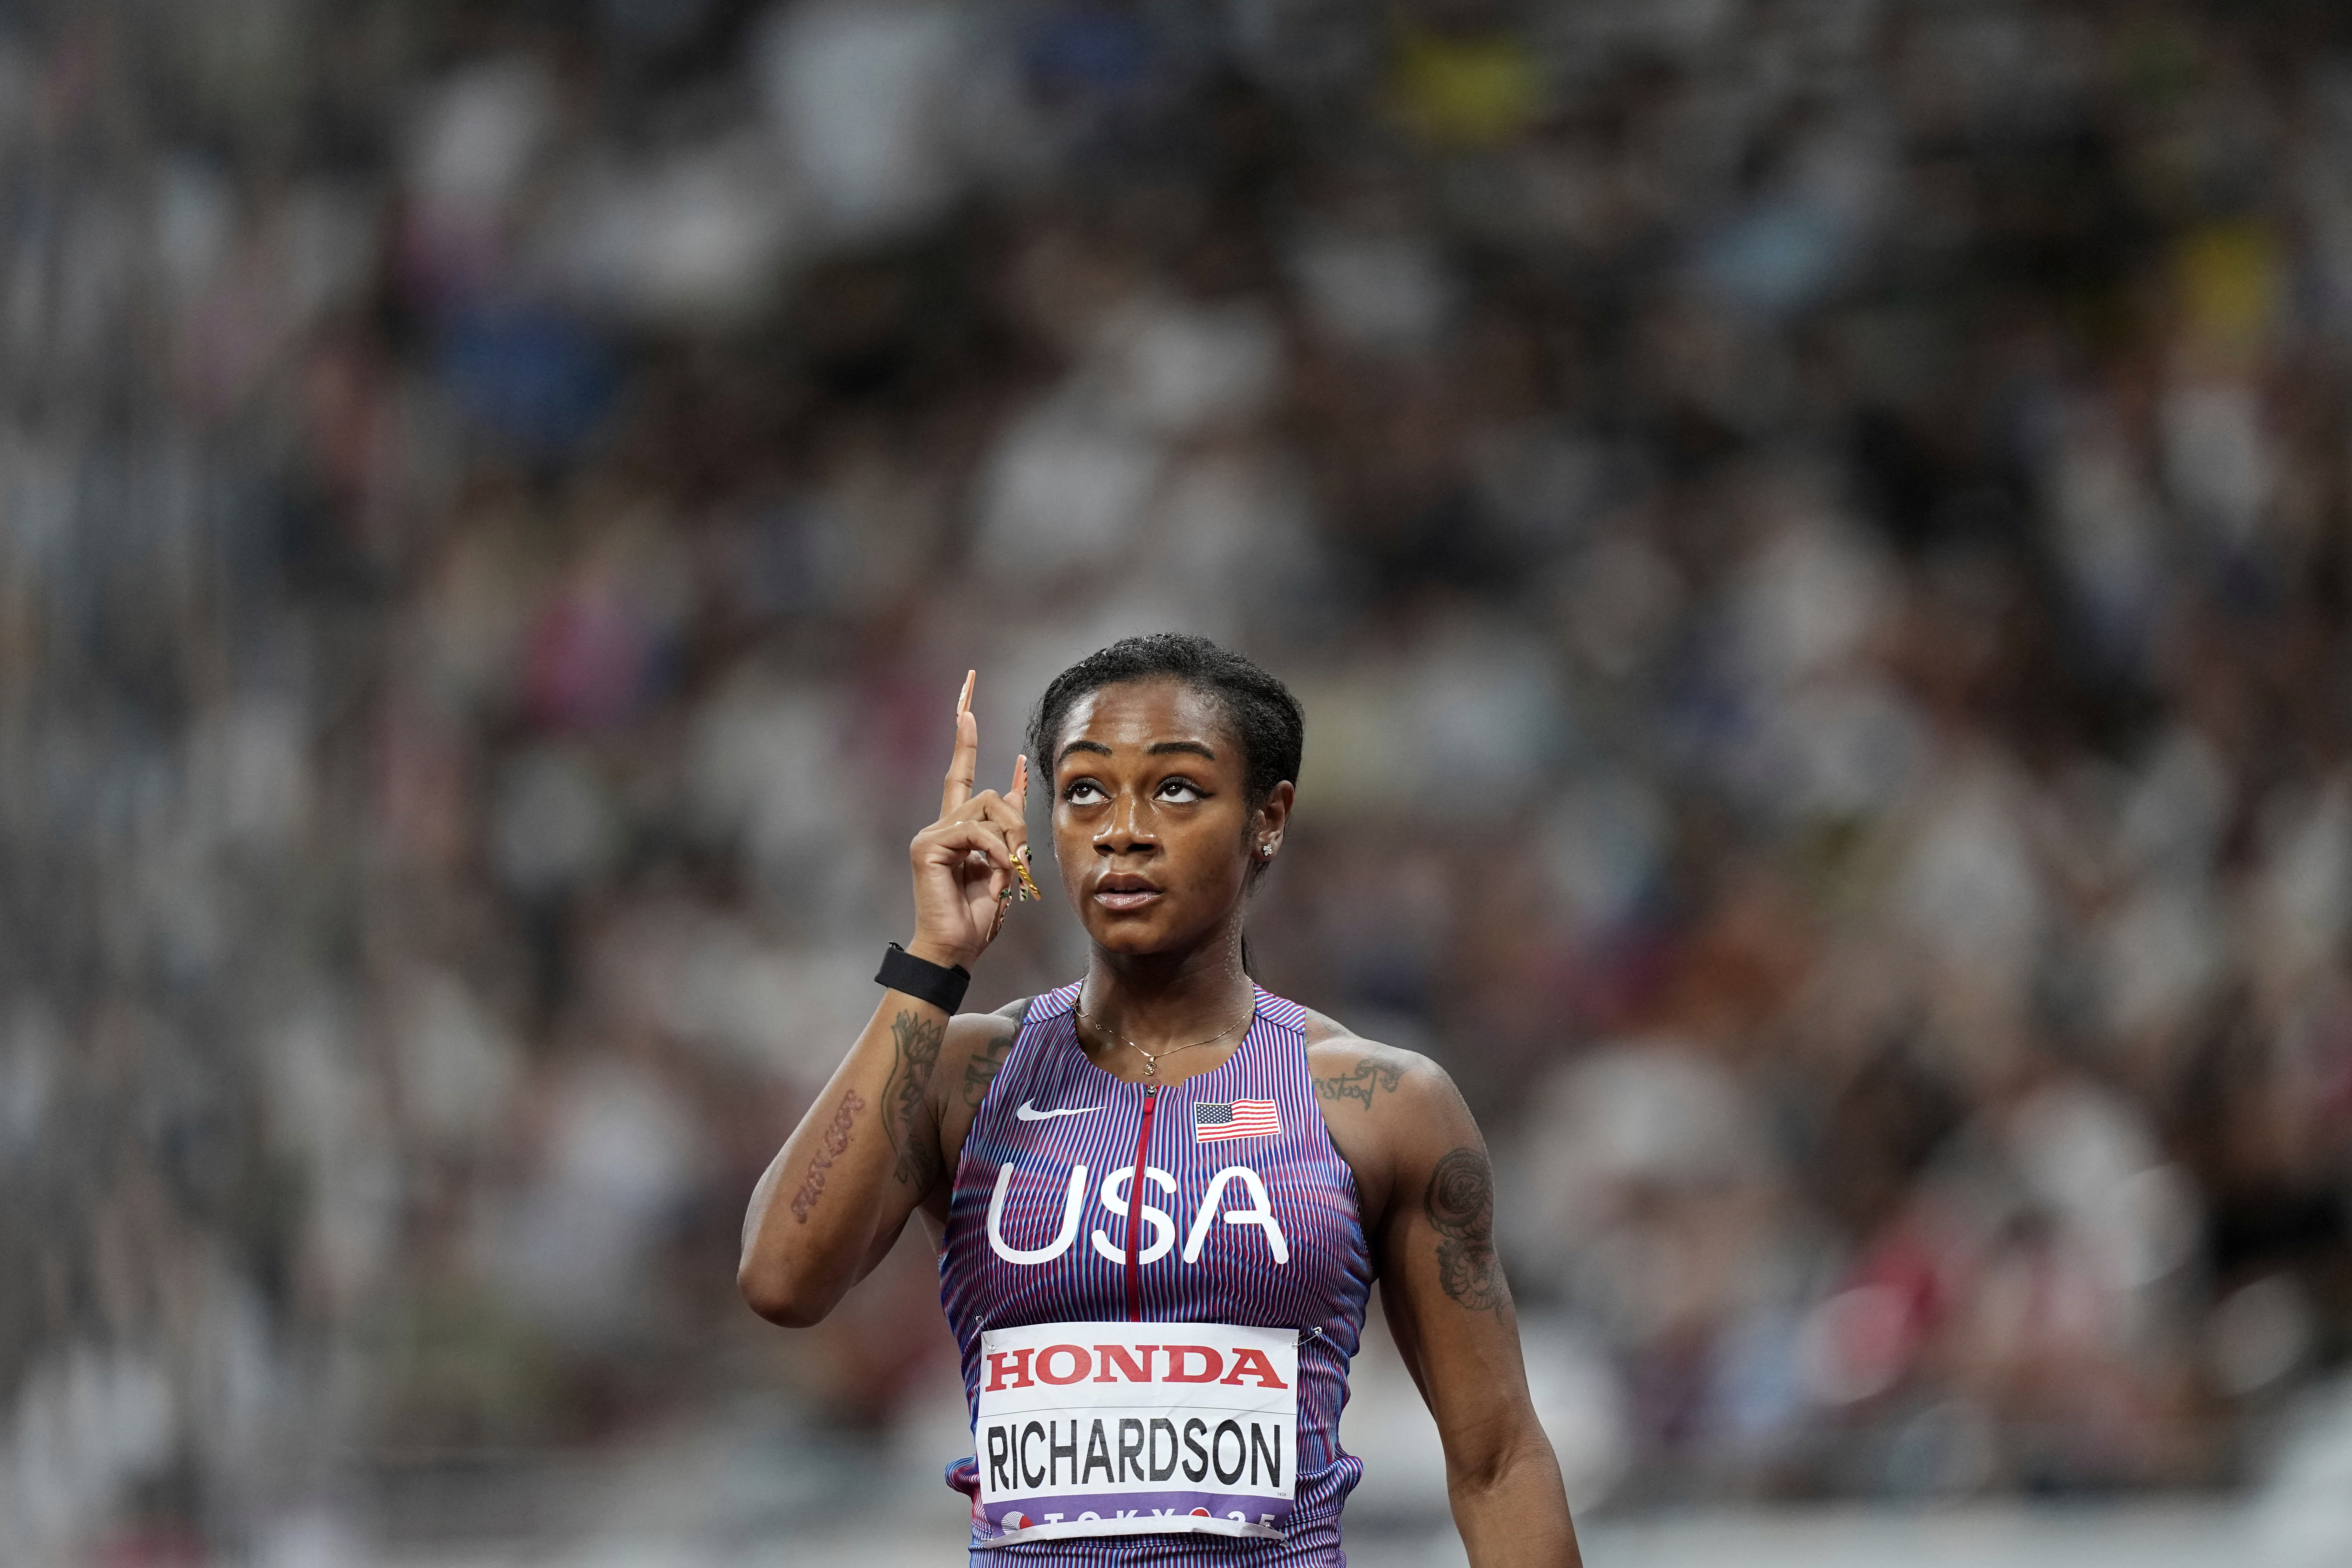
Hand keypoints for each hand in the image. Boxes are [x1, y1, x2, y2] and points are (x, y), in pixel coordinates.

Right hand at [907, 671, 1032, 971]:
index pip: (959, 775)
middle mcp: (941, 826)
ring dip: (1009, 840)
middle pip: (990, 795)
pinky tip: (996, 877)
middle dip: (1016, 822)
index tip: (965, 704)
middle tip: (1019, 861)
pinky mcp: (928, 846)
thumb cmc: (978, 915)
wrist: (956, 949)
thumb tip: (1015, 783)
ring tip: (1007, 873)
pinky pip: (976, 831)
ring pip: (987, 808)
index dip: (964, 739)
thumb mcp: (1005, 865)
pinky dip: (995, 853)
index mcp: (957, 829)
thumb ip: (1008, 827)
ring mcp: (932, 835)